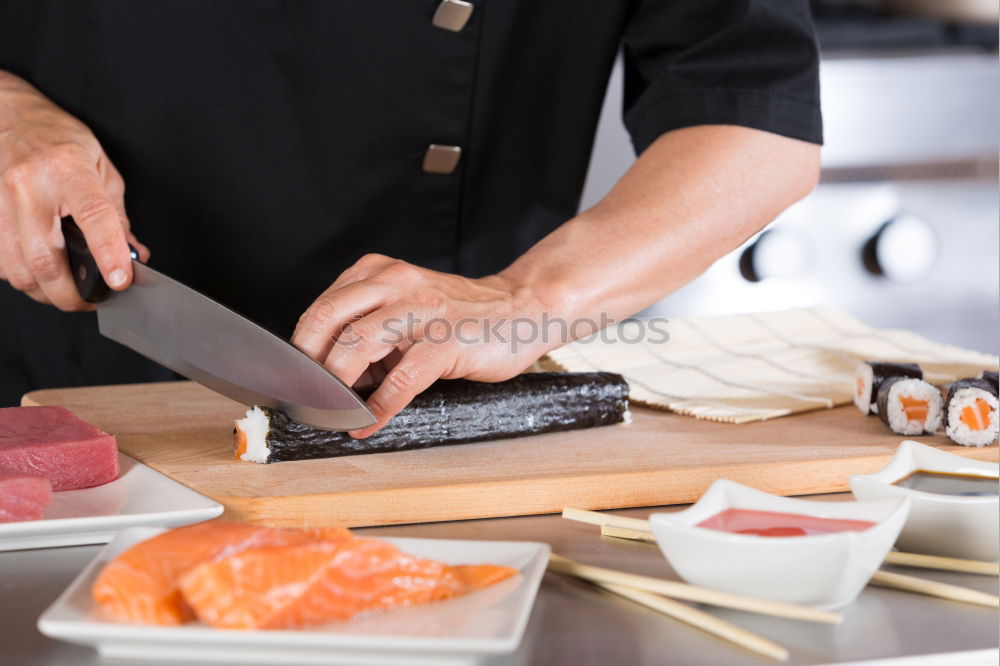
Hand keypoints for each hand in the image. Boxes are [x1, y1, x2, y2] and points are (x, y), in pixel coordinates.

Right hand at [0, 72, 147, 309]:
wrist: (8, 114)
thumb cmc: (58, 140)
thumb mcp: (101, 167)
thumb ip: (117, 215)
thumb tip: (132, 255)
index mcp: (67, 169)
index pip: (92, 215)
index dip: (107, 253)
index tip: (119, 281)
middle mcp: (28, 185)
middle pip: (44, 259)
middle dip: (70, 295)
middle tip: (89, 301)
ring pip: (16, 269)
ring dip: (43, 291)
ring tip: (63, 290)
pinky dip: (19, 276)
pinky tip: (35, 272)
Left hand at [291, 254, 551, 437]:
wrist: (521, 309)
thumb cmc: (460, 316)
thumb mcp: (406, 309)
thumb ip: (369, 333)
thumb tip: (328, 379)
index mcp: (378, 273)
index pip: (320, 308)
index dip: (298, 350)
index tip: (290, 382)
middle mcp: (394, 283)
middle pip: (326, 321)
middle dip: (305, 367)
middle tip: (300, 399)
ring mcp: (420, 311)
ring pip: (356, 347)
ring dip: (334, 388)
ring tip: (328, 414)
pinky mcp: (445, 342)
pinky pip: (399, 381)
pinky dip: (377, 409)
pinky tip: (367, 425)